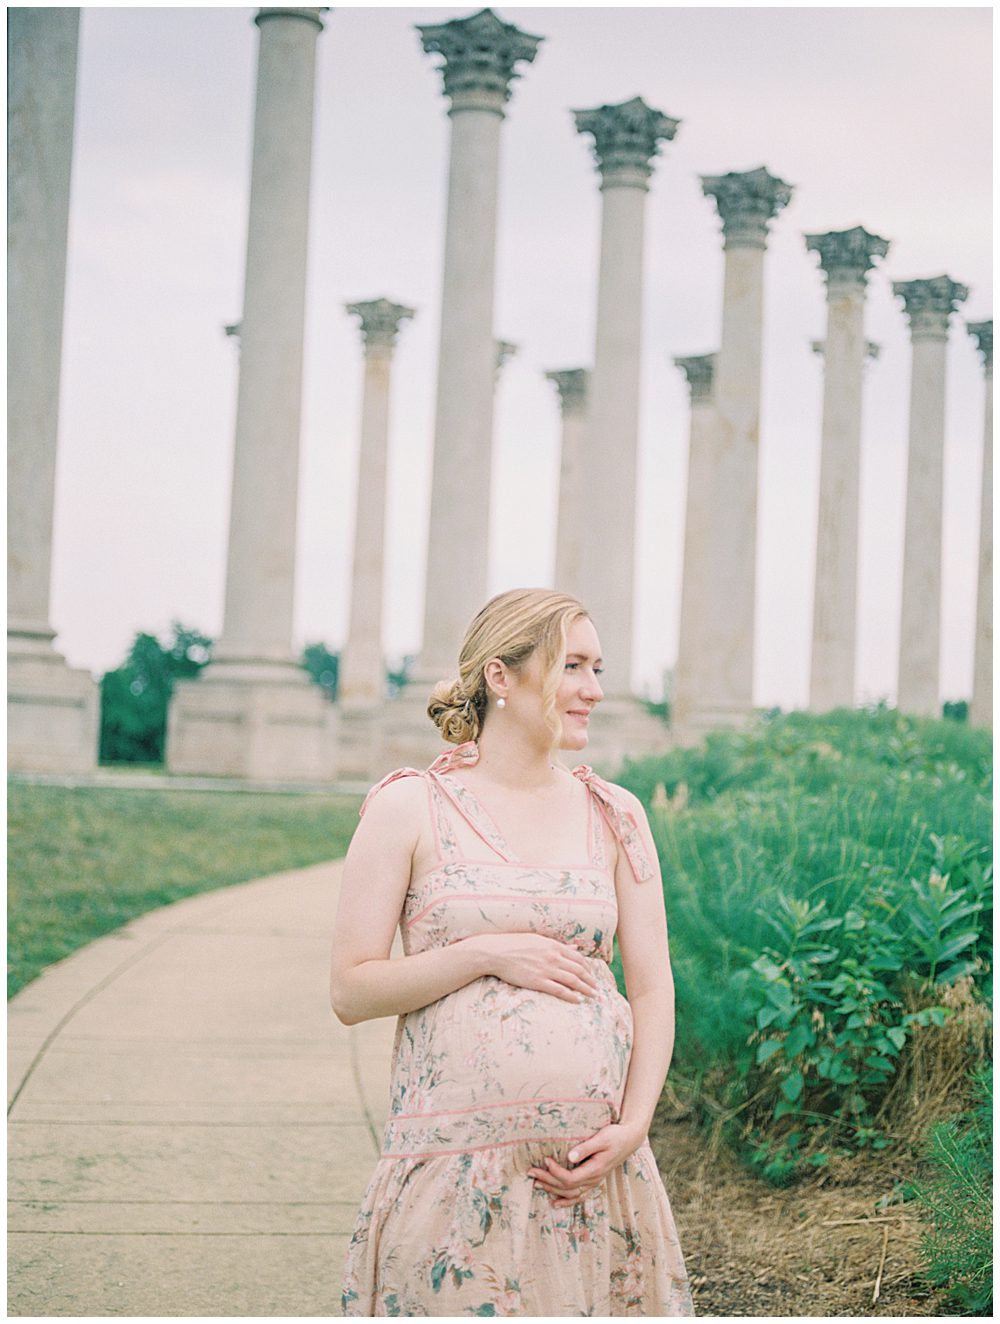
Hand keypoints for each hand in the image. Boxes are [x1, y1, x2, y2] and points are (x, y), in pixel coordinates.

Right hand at [467, 933, 600, 1002]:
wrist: (496, 952)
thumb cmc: (515, 944)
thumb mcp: (538, 940)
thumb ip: (558, 945)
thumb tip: (575, 948)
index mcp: (553, 946)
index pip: (578, 958)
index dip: (588, 968)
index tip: (592, 975)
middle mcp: (553, 957)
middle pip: (579, 970)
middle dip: (591, 980)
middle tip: (598, 989)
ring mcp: (546, 969)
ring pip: (573, 980)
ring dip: (586, 989)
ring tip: (593, 996)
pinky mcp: (538, 981)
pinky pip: (559, 990)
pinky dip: (571, 996)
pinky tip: (578, 1000)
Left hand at [528, 1123, 644, 1206]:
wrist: (629, 1140)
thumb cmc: (615, 1136)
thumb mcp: (602, 1138)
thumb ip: (586, 1148)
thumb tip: (569, 1156)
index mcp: (595, 1169)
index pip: (571, 1178)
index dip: (556, 1172)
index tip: (545, 1160)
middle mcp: (594, 1179)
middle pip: (567, 1187)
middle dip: (548, 1180)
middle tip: (531, 1172)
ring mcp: (594, 1182)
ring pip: (571, 1193)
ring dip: (553, 1190)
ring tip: (536, 1183)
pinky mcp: (593, 1180)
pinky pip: (579, 1196)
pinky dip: (566, 1201)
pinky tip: (555, 1203)